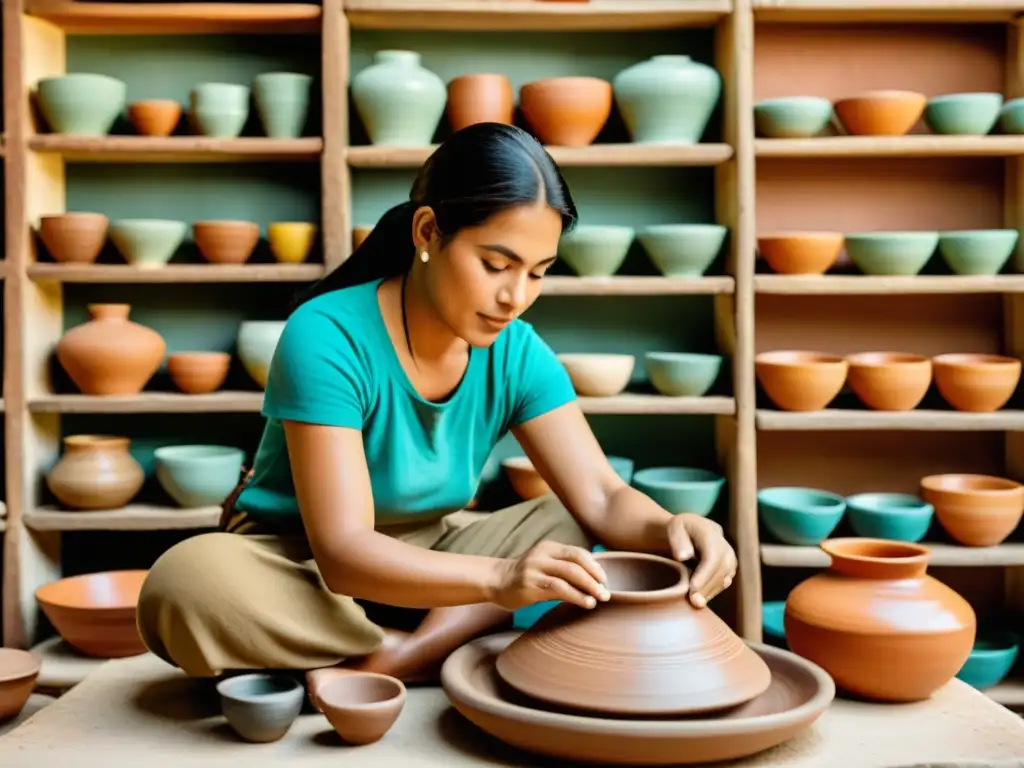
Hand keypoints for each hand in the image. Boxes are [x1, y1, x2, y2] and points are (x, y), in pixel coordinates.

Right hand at [488, 540, 609, 611]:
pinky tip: (585, 603)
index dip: (595, 566)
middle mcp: (542, 554)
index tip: (605, 580)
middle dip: (595, 577)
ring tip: (600, 599)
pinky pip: (558, 588)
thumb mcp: (544, 566)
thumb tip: (594, 582)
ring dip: (589, 587)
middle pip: (576, 562)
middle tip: (607, 592)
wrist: (496, 581)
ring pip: (569, 574)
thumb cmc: (525, 577)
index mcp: (549, 547)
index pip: (578, 553)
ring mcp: (535, 569)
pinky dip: (576, 596)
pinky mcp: (530, 584)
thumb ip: (564, 569)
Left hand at [665, 514, 736, 608]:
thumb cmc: (679, 529)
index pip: (712, 557)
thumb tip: (683, 557)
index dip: (704, 575)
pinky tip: (702, 597)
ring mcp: (730, 556)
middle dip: (708, 588)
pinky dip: (714, 591)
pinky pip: (725, 581)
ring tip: (696, 603)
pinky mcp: (730, 567)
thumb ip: (678, 541)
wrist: (691, 528)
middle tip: (694, 603)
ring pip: (725, 578)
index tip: (692, 589)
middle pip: (721, 570)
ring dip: (711, 592)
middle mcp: (724, 545)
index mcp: (710, 533)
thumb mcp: (673, 528)